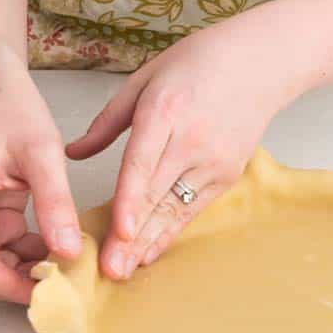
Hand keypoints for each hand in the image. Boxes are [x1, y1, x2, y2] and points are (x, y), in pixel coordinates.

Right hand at [0, 63, 81, 302]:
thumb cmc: (10, 110)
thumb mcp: (43, 153)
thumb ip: (55, 203)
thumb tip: (68, 251)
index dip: (19, 288)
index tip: (58, 292)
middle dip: (28, 280)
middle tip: (73, 279)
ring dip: (33, 266)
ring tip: (73, 258)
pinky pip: (5, 247)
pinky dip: (32, 250)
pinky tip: (60, 242)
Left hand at [66, 24, 298, 279]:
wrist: (260, 62)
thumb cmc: (197, 63)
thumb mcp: (145, 80)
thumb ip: (107, 121)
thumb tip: (72, 154)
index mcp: (166, 111)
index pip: (143, 163)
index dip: (131, 201)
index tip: (119, 231)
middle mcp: (192, 141)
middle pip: (157, 196)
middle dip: (132, 236)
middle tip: (110, 270)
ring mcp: (214, 161)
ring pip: (176, 209)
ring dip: (149, 242)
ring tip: (126, 270)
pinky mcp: (228, 174)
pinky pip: (194, 209)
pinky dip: (171, 232)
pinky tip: (151, 252)